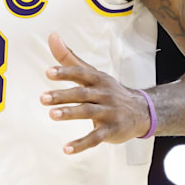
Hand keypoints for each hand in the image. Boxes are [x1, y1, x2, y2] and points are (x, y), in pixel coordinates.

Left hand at [41, 33, 151, 154]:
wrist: (141, 111)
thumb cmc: (108, 90)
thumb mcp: (92, 73)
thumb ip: (69, 57)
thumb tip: (52, 36)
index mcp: (97, 79)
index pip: (80, 73)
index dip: (65, 72)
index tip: (48, 72)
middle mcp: (104, 94)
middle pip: (82, 93)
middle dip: (62, 95)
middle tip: (42, 98)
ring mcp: (109, 112)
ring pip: (88, 112)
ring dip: (70, 113)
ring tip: (52, 115)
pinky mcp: (111, 130)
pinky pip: (95, 137)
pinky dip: (81, 144)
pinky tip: (66, 149)